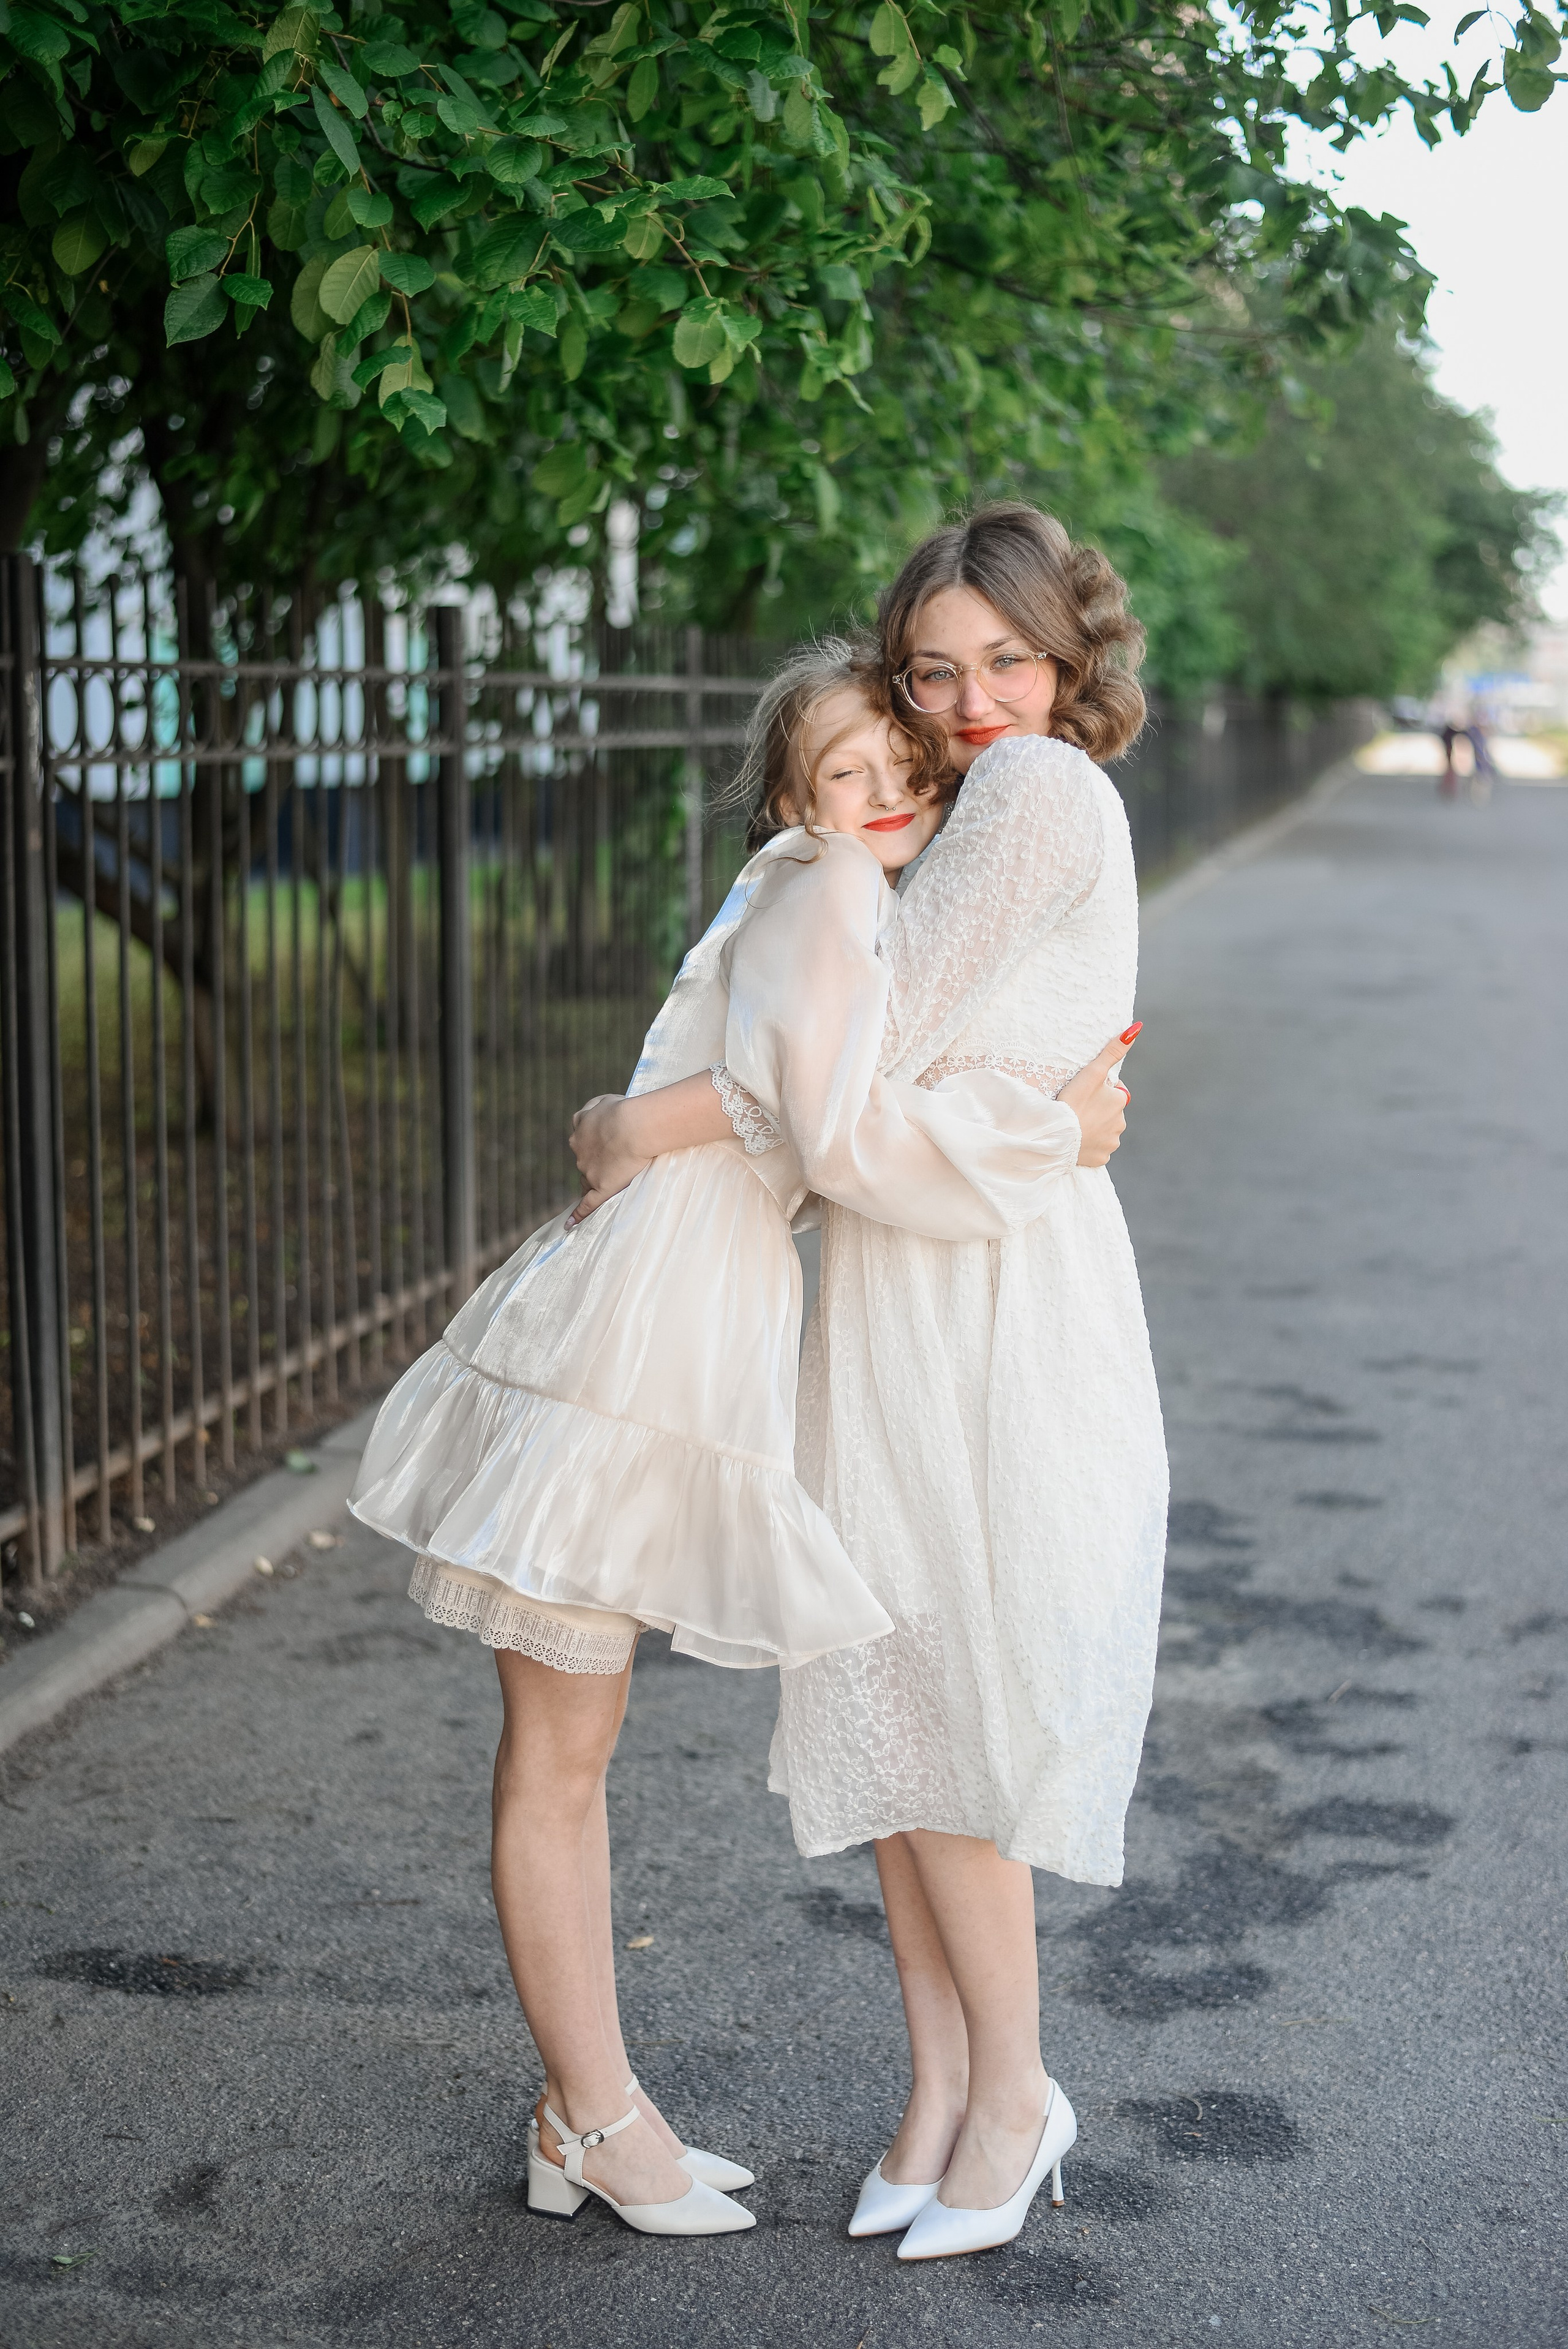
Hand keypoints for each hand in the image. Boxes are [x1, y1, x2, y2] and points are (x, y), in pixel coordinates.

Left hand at [566, 1094, 649, 1225]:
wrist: (633, 1127)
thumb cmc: (625, 1110)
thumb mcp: (605, 1099)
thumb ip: (597, 1106)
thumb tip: (597, 1112)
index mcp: (580, 1127)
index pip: (581, 1140)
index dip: (591, 1144)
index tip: (600, 1147)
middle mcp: (579, 1150)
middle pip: (583, 1161)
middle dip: (594, 1162)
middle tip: (611, 1164)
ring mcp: (588, 1170)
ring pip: (586, 1180)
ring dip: (591, 1183)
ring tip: (601, 1189)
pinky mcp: (599, 1186)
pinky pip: (587, 1204)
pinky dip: (578, 1215)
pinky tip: (570, 1225)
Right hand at [1059, 1026, 1139, 1167]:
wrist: (1057, 1137)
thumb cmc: (1073, 1102)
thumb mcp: (1092, 1073)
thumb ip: (1113, 1051)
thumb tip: (1136, 1028)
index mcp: (1120, 1102)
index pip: (1113, 1093)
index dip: (1099, 1091)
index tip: (1084, 1094)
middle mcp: (1120, 1124)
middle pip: (1109, 1113)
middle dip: (1097, 1111)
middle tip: (1077, 1109)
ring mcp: (1111, 1143)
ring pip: (1104, 1132)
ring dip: (1093, 1128)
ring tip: (1076, 1124)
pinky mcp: (1100, 1159)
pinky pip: (1097, 1149)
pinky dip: (1089, 1145)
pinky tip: (1078, 1140)